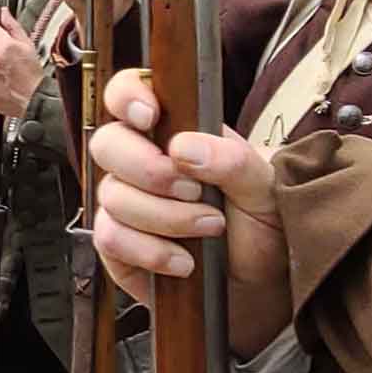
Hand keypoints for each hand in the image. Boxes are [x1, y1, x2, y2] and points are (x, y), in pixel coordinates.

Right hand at [91, 74, 290, 355]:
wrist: (264, 279)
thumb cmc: (262, 220)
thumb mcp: (264, 184)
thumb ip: (232, 159)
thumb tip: (183, 148)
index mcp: (173, 130)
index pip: (129, 93)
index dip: (127, 96)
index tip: (149, 116)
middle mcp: (142, 162)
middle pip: (107, 144)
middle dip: (149, 169)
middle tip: (194, 190)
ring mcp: (127, 204)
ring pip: (113, 198)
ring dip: (166, 217)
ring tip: (209, 228)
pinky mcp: (121, 247)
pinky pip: (111, 240)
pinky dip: (151, 252)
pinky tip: (185, 261)